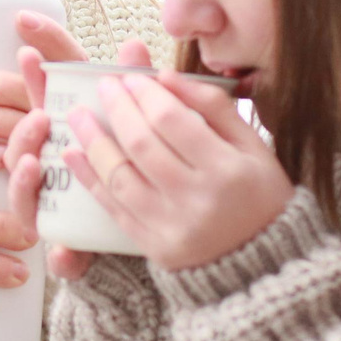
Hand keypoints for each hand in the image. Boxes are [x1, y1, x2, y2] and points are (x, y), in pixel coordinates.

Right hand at [0, 20, 161, 280]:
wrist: (138, 239)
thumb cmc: (136, 178)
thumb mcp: (140, 131)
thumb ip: (136, 87)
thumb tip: (133, 43)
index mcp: (75, 115)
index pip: (56, 74)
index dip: (44, 44)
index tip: (26, 18)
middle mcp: (54, 144)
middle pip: (27, 108)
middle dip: (11, 89)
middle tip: (2, 75)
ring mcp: (45, 178)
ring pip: (18, 152)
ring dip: (20, 134)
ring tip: (36, 122)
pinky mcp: (45, 215)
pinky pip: (26, 201)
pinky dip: (25, 184)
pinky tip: (32, 169)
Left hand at [65, 72, 292, 272]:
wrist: (266, 265)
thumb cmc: (261, 194)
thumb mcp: (253, 145)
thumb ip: (213, 105)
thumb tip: (165, 75)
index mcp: (228, 169)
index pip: (171, 121)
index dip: (145, 94)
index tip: (131, 77)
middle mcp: (199, 200)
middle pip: (142, 145)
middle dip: (117, 109)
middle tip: (103, 86)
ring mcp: (174, 228)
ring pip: (121, 176)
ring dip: (93, 141)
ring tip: (78, 115)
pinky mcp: (156, 248)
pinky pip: (115, 208)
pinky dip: (90, 179)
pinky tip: (74, 154)